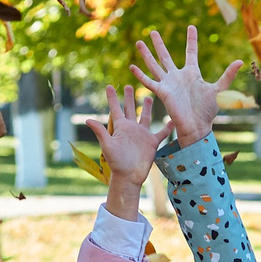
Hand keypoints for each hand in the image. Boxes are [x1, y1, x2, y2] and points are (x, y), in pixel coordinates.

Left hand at [89, 86, 160, 219]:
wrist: (129, 176)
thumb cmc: (117, 162)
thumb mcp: (107, 145)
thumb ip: (100, 131)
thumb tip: (88, 119)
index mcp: (120, 127)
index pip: (115, 109)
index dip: (112, 97)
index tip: (109, 86)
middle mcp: (131, 129)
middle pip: (129, 109)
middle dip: (128, 98)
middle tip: (128, 86)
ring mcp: (142, 135)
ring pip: (145, 117)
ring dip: (146, 107)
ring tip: (149, 96)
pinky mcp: (152, 142)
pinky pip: (161, 132)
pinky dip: (167, 127)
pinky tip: (172, 119)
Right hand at [132, 28, 241, 148]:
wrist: (197, 126)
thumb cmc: (208, 111)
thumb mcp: (220, 90)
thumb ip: (228, 75)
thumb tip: (240, 61)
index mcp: (192, 74)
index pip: (191, 52)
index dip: (192, 40)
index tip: (191, 27)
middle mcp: (178, 76)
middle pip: (166, 56)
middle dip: (159, 44)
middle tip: (152, 31)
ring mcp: (169, 84)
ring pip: (155, 65)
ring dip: (146, 54)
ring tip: (139, 42)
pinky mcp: (162, 92)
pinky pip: (149, 82)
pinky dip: (141, 75)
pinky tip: (132, 66)